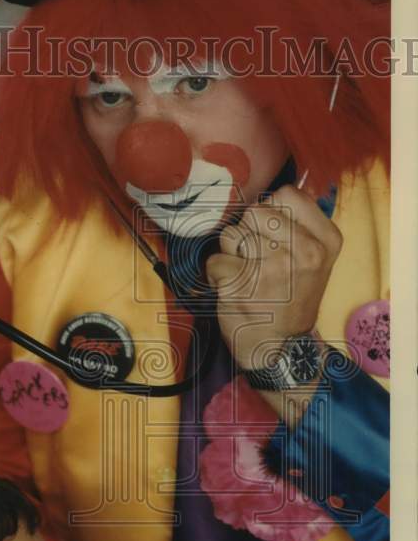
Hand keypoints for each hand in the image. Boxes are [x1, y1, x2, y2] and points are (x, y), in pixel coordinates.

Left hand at [206, 185, 342, 369]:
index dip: (271, 210)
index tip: (273, 235)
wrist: (281, 348)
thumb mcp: (315, 260)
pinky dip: (218, 275)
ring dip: (232, 254)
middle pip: (254, 212)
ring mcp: (273, 268)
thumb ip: (301, 224)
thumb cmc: (291, 299)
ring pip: (231, 235)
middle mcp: (304, 252)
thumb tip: (278, 192)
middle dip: (248, 233)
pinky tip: (235, 290)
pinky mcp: (242, 284)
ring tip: (248, 276)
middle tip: (258, 261)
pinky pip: (215, 260)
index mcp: (325, 240)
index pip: (287, 194)